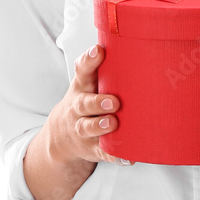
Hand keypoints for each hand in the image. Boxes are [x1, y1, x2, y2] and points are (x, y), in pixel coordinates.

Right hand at [45, 45, 133, 166]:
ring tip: (113, 124)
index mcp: (81, 87)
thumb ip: (107, 67)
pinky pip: (102, 152)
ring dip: (100, 126)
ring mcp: (83, 129)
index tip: (98, 51)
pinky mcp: (91, 148)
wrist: (63, 135)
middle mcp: (78, 108)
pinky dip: (114, 155)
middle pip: (83, 104)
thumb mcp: (89, 82)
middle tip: (113, 101)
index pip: (82, 70)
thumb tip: (137, 42)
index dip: (89, 60)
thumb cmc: (87, 98)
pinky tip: (127, 157)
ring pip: (88, 128)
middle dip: (97, 102)